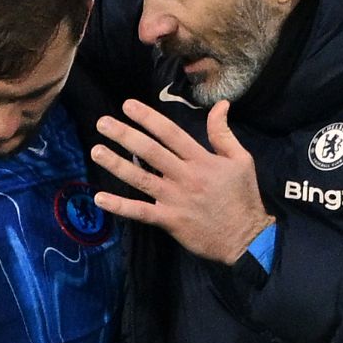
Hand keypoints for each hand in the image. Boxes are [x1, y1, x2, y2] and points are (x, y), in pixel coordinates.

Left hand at [92, 99, 270, 264]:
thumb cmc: (242, 197)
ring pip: (141, 179)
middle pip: (150, 152)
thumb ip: (224, 133)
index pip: (170, 133)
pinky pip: (141, 212)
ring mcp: (175, 199)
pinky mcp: (170, 220)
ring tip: (96, 151)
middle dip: (125, 135)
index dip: (148, 118)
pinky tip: (100, 198)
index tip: (127, 106)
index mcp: (201, 160)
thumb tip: (220, 104)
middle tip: (102, 123)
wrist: (246, 238)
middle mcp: (185, 176)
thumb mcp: (241, 160)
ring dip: (116, 164)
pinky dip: (120, 206)